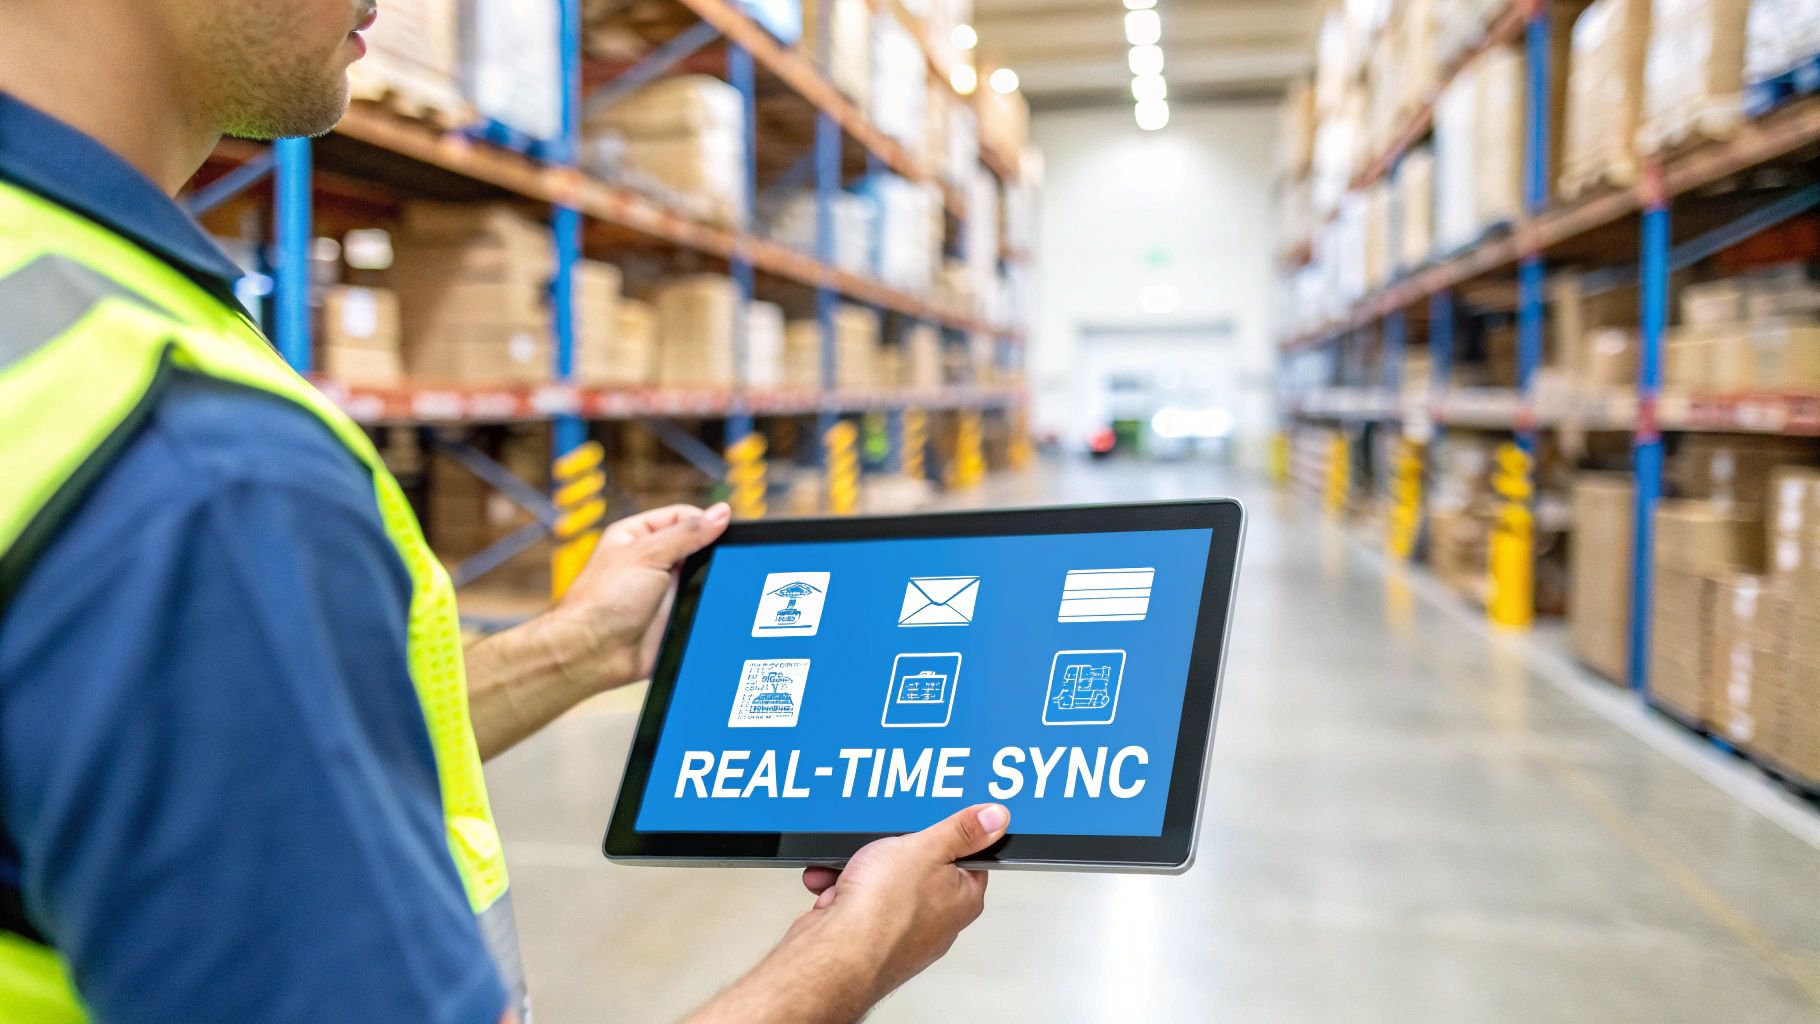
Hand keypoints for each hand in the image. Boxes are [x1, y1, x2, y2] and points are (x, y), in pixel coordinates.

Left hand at [546, 502, 730, 691]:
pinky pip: (701, 604)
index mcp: (637, 536)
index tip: (724, 532)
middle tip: (727, 559)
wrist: (594, 653)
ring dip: (711, 581)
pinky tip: (720, 605)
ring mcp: (663, 590)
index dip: (704, 522)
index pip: (682, 517)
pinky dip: (712, 604)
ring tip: (722, 584)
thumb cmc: (603, 601)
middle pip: (696, 546)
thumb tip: (720, 513)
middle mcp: (651, 561)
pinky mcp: (673, 616)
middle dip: (712, 553)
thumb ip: (686, 534)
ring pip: (703, 576)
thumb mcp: (647, 555)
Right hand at [797, 804, 1009, 1000]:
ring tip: (852, 870)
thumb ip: (962, 830)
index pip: (968, 858)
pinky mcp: (866, 941)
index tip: (929, 823)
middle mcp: (936, 922)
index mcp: (962, 898)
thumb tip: (996, 818)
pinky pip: (854, 904)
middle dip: (889, 853)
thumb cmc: (885, 909)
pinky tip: (834, 890)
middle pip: (918, 869)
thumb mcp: (928, 847)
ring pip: (879, 886)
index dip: (948, 836)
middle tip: (881, 847)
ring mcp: (899, 934)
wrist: (834, 953)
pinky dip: (840, 892)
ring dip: (859, 872)